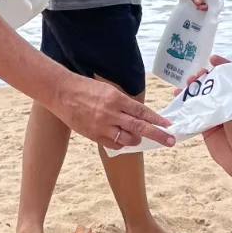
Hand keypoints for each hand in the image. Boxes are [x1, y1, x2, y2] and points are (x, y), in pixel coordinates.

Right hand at [52, 74, 173, 149]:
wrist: (62, 93)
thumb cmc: (86, 88)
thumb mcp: (109, 90)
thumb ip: (124, 102)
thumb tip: (140, 114)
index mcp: (116, 98)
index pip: (142, 111)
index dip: (157, 120)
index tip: (168, 125)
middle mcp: (111, 113)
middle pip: (140, 127)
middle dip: (157, 135)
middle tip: (170, 141)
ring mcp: (102, 126)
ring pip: (127, 139)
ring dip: (137, 140)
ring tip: (139, 138)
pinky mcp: (93, 135)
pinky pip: (113, 144)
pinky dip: (121, 143)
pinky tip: (123, 140)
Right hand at [187, 56, 231, 196]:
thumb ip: (226, 92)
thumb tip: (214, 76)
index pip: (231, 77)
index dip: (222, 67)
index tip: (212, 59)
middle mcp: (228, 104)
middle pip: (213, 86)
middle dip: (203, 78)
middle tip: (196, 75)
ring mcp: (215, 115)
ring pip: (201, 98)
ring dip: (192, 90)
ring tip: (185, 85)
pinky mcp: (205, 127)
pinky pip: (193, 113)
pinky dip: (184, 106)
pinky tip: (177, 98)